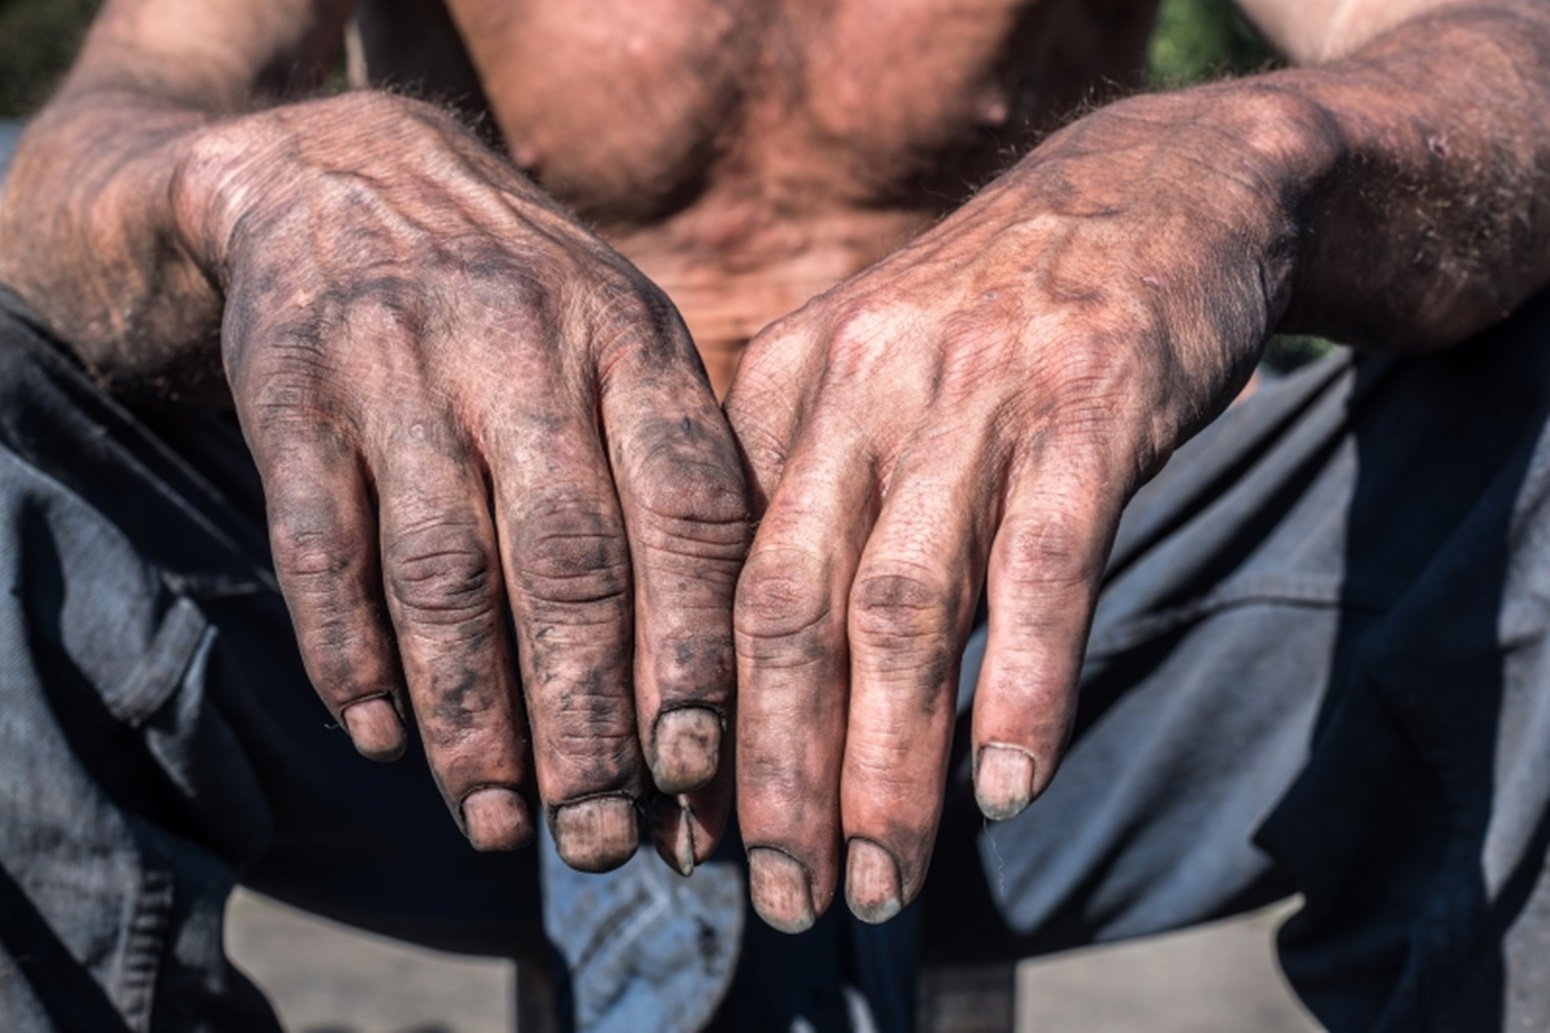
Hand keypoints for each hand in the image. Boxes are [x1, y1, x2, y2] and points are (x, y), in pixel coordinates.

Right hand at [179, 94, 747, 871]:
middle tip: (602, 843)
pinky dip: (349, 653)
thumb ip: (676, 482)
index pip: (686, 513)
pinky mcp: (290, 395)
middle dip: (588, 723)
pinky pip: (319, 548)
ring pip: (443, 576)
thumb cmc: (524, 304)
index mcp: (630, 340)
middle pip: (568, 567)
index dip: (695, 651)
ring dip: (471, 717)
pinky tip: (381, 738)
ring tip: (496, 825)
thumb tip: (720, 691)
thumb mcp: (625, 344)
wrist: (344, 179)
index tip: (700, 774)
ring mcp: (397, 367)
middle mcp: (521, 348)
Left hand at [725, 91, 1309, 928]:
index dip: (704, 719)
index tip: (700, 835)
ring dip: (886, 761)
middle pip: (787, 607)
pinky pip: (1045, 565)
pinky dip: (1021, 685)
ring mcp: (977, 391)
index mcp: (789, 385)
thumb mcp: (881, 380)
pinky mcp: (1095, 400)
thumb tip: (777, 680)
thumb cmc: (1004, 317)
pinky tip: (1008, 786)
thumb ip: (823, 498)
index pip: (718, 580)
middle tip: (776, 896)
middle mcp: (862, 386)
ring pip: (905, 606)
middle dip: (774, 770)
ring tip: (879, 880)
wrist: (1157, 184)